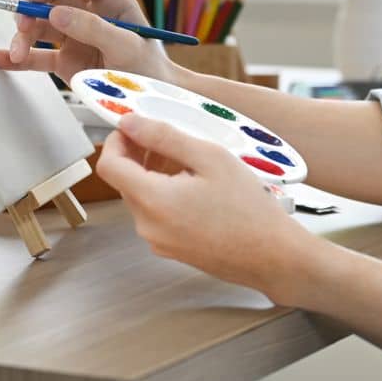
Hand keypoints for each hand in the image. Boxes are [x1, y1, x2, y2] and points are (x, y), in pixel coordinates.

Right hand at [0, 0, 174, 81]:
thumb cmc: (151, 69)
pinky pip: (38, 56)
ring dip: (23, 37)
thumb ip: (93, 29)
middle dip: (32, 11)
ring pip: (41, 28)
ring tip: (15, 52)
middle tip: (21, 26)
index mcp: (110, 2)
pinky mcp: (67, 62)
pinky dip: (19, 58)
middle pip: (52, 1)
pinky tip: (1, 59)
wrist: (154, 103)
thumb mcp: (126, 47)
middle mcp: (90, 16)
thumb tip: (56, 13)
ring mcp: (76, 38)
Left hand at [97, 113, 316, 299]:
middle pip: (125, 180)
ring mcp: (158, 241)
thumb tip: (131, 124)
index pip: (108, 165)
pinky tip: (195, 184)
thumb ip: (164, 137)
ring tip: (189, 161)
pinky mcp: (171, 248)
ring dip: (155, 173)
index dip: (116, 141)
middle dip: (140, 155)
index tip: (132, 127)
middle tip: (168, 138)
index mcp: (152, 201)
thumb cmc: (249, 210)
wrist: (273, 256)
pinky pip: (156, 214)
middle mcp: (148, 226)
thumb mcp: (209, 157)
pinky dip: (166, 194)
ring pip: (141, 196)